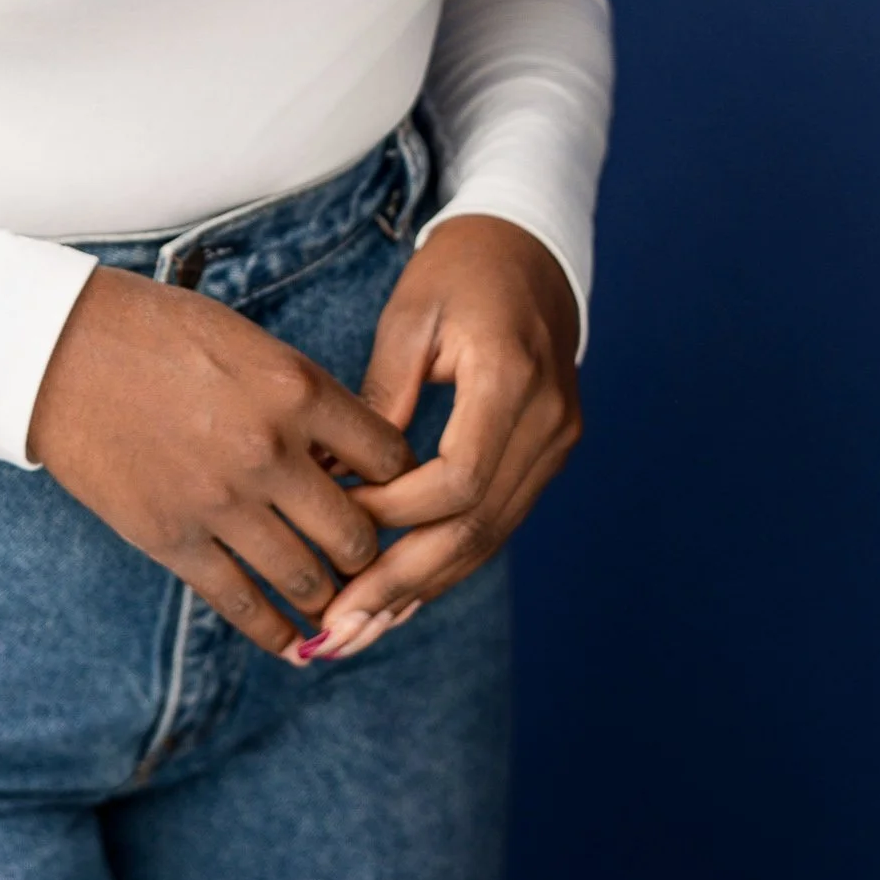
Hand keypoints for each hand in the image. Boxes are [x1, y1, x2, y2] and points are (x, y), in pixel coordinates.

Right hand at [27, 263, 414, 657]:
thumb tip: (351, 456)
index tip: (393, 492)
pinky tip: (298, 646)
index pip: (389, 457)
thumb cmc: (158, 332)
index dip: (400, 480)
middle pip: (357, 533)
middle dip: (370, 551)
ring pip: (307, 579)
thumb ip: (303, 397)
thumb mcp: (249, 342)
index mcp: (295, 389)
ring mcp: (220, 502)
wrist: (60, 352)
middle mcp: (268, 450)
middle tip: (367, 556)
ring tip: (337, 601)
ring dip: (331, 598)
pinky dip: (279, 635)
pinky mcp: (173, 539)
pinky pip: (242, 604)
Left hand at [305, 216, 581, 664]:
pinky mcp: (549, 455)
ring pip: (488, 538)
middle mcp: (547, 421)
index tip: (335, 518)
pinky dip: (446, 559)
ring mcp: (556, 443)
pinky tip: (399, 594)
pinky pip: (495, 521)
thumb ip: (379, 401)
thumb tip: (324, 477)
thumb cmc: (459, 271)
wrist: (530, 250)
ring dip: (422, 588)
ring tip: (358, 630)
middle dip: (402, 584)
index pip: (458, 479)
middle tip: (338, 628)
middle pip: (476, 528)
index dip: (394, 512)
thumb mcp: (409, 318)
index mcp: (511, 377)